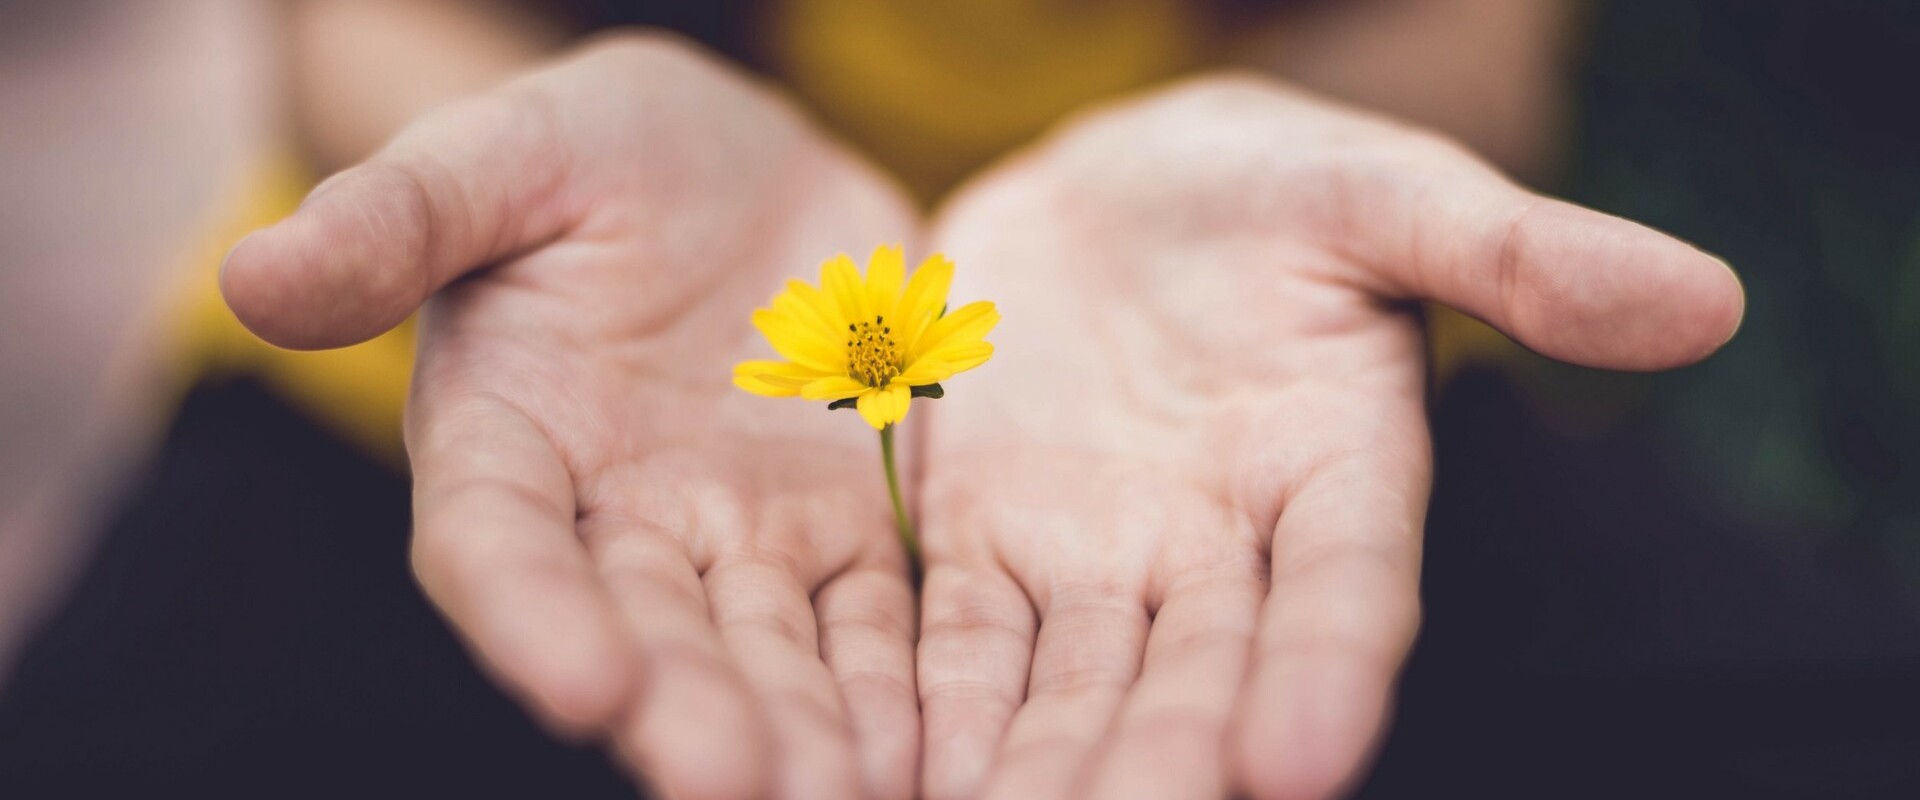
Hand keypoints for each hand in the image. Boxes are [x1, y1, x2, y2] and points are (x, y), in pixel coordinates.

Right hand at [223, 34, 922, 799]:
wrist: (735, 164)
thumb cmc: (593, 151)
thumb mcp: (504, 154)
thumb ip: (399, 216)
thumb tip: (254, 273)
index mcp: (506, 436)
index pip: (500, 545)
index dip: (533, 618)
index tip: (585, 688)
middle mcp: (613, 517)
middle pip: (644, 630)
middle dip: (687, 711)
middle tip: (735, 785)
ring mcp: (734, 533)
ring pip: (765, 649)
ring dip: (800, 730)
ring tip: (841, 797)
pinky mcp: (840, 526)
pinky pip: (869, 618)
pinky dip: (892, 686)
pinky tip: (920, 754)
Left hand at [913, 74, 1742, 799]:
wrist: (1113, 194)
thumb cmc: (1270, 187)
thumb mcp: (1383, 192)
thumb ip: (1515, 253)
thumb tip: (1706, 301)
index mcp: (1338, 472)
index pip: (1347, 588)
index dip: (1330, 669)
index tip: (1303, 756)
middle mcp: (1223, 551)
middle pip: (1199, 676)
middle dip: (1162, 762)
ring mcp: (1098, 560)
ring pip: (1073, 689)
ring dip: (1040, 770)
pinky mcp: (985, 547)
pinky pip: (959, 642)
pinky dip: (934, 711)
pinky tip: (906, 776)